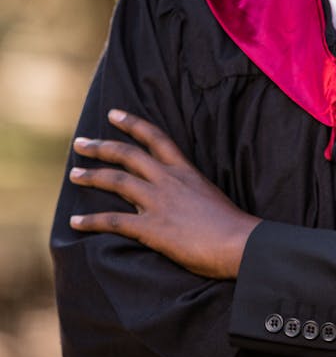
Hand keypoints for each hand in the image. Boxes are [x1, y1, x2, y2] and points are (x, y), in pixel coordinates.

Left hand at [69, 109, 259, 278]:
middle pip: (128, 155)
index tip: (113, 114)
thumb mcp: (209, 195)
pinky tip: (75, 222)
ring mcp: (159, 202)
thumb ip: (189, 190)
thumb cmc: (231, 224)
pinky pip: (114, 221)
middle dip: (101, 147)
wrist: (239, 242)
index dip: (132, 123)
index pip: (156, 137)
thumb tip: (178, 197)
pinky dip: (92, 221)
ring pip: (117, 180)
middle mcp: (169, 180)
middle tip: (81, 143)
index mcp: (185, 170)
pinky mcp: (152, 227)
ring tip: (74, 174)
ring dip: (91, 176)